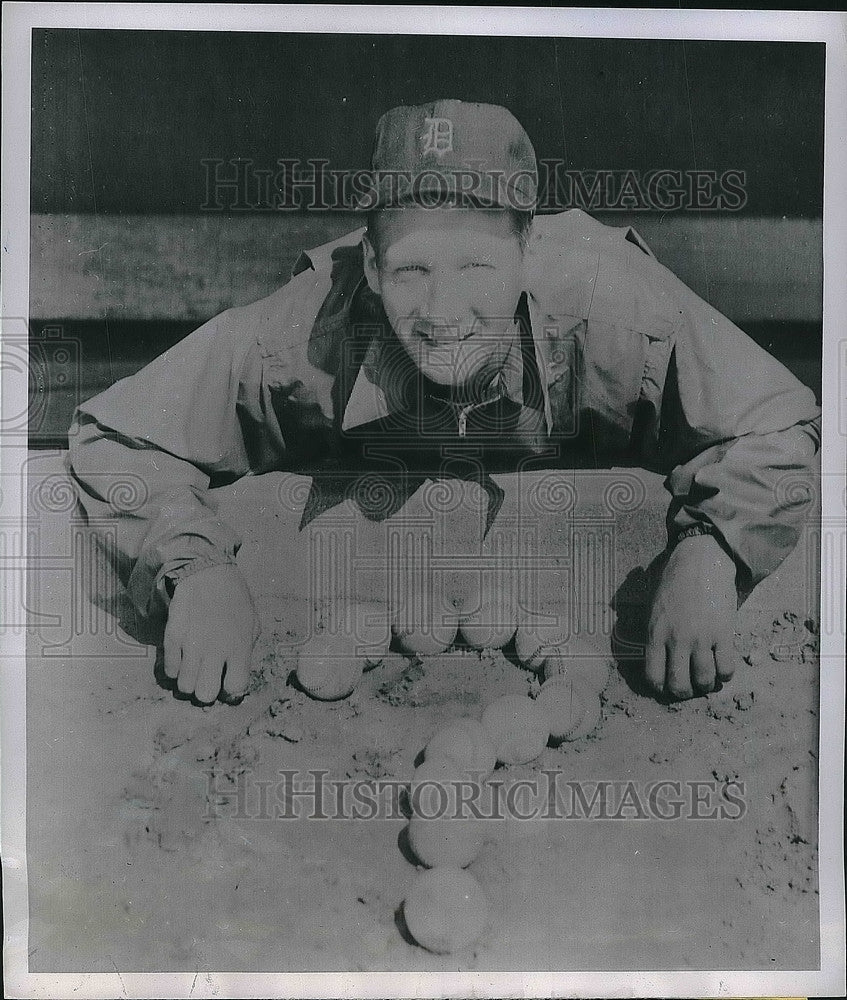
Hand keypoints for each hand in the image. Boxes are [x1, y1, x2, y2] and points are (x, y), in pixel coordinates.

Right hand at [163, 564, 259, 703]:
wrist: (207, 572)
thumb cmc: (234, 597)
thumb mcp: (252, 623)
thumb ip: (246, 650)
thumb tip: (236, 673)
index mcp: (239, 647)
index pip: (236, 688)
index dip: (232, 691)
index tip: (229, 683)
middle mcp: (215, 650)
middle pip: (205, 695)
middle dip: (207, 691)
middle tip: (208, 678)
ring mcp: (191, 645)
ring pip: (184, 687)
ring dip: (190, 682)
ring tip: (194, 669)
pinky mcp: (172, 638)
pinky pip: (169, 671)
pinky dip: (175, 669)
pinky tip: (182, 658)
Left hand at [645, 534, 737, 699]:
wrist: (701, 561)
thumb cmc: (674, 582)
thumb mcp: (652, 607)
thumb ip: (652, 632)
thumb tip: (653, 657)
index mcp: (655, 634)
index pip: (653, 676)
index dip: (661, 689)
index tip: (667, 687)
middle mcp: (676, 640)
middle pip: (679, 684)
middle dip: (684, 692)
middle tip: (689, 686)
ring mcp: (701, 638)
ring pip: (704, 680)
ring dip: (706, 685)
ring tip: (708, 679)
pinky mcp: (724, 633)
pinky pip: (726, 668)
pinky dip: (725, 675)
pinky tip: (723, 668)